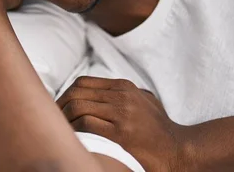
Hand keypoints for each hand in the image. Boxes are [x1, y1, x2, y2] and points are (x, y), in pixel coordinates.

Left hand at [57, 76, 192, 171]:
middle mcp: (122, 96)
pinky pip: (86, 123)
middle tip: (54, 119)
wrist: (180, 150)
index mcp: (124, 87)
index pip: (83, 82)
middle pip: (76, 92)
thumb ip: (124, 93)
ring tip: (61, 129)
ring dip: (65, 117)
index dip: (65, 94)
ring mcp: (122, 113)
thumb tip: (98, 92)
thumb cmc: (160, 129)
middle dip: (60, 105)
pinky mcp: (121, 133)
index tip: (59, 107)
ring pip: (78, 106)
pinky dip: (74, 128)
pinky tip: (74, 137)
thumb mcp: (144, 101)